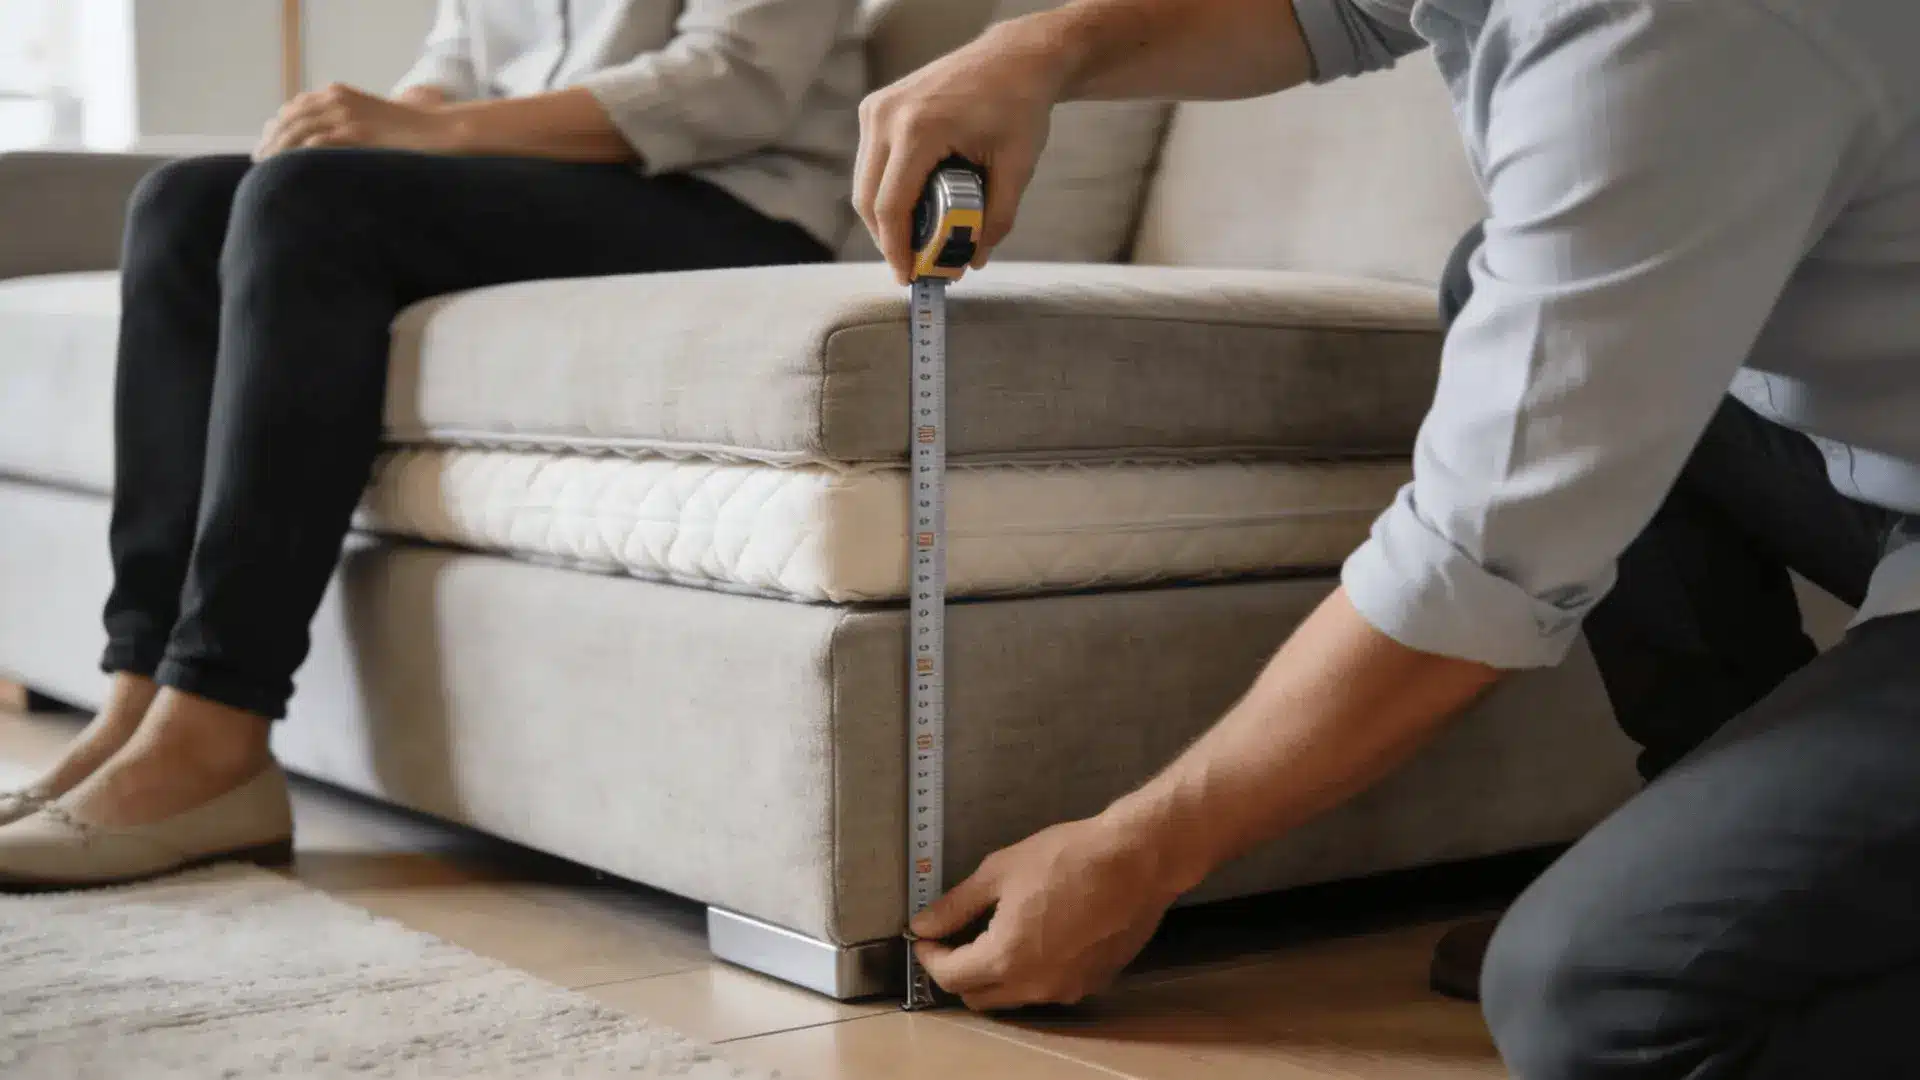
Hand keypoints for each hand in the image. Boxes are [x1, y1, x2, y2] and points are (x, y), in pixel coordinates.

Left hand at [255, 83, 456, 159]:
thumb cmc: (408, 134)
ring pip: (297, 131)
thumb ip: (345, 124)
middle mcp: (336, 99)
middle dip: (272, 140)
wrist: (439, 131)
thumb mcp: (370, 120)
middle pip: (291, 119)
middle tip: (260, 162)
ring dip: (279, 151)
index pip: (295, 108)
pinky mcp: (355, 133)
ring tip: (268, 170)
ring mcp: (346, 114)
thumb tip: (319, 148)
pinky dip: (299, 157)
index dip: (277, 127)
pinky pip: (316, 144)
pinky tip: (290, 171)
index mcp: (338, 93)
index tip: (266, 147)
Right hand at [855, 19, 1065, 282]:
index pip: (891, 205)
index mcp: (919, 129)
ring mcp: (877, 108)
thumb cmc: (1018, 105)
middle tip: (914, 265)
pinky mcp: (876, 107)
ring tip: (915, 241)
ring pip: (864, 183)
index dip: (896, 249)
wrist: (1014, 58)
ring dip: (884, 217)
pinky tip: (912, 208)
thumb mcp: (1016, 167)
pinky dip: (886, 191)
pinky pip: (870, 163)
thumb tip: (972, 261)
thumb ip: (995, 219)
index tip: (908, 276)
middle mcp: (887, 115)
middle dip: (888, 239)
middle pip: (867, 199)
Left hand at [910, 812, 1183, 1010]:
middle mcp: (1035, 986)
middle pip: (979, 997)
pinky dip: (1032, 972)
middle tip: (955, 939)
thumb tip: (922, 926)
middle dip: (959, 972)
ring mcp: (1067, 989)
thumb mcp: (1000, 873)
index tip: (924, 939)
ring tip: (998, 935)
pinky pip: (1048, 988)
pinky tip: (1039, 938)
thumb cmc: (1067, 858)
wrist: (1137, 861)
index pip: (950, 977)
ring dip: (996, 975)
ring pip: (1015, 997)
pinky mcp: (1093, 982)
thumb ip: (955, 906)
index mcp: (1005, 958)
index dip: (930, 958)